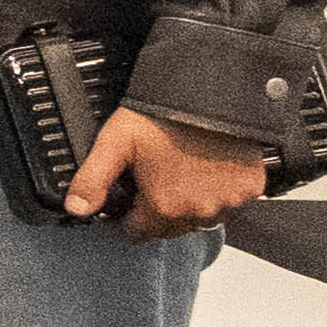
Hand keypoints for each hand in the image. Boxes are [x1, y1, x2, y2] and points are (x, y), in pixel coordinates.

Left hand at [68, 104, 274, 240]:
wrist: (212, 93)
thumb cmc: (163, 115)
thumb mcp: (115, 142)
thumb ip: (93, 179)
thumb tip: (75, 208)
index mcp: (164, 206)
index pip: (137, 233)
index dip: (122, 221)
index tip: (118, 209)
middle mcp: (199, 211)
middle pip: (169, 228)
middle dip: (154, 214)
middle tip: (147, 187)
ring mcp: (228, 201)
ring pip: (200, 217)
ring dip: (187, 206)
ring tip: (176, 178)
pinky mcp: (251, 188)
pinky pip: (230, 201)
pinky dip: (218, 193)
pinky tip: (206, 173)